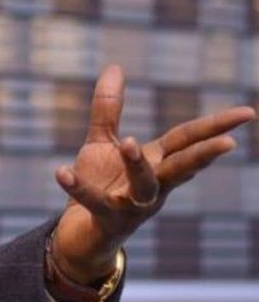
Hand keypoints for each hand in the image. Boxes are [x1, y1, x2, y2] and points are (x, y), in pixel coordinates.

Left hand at [52, 65, 254, 284]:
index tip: (248, 113)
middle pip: (181, 167)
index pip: (189, 139)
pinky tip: (62, 172)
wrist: (80, 235)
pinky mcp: (105, 219)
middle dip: (204, 156)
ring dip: (138, 165)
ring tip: (129, 142)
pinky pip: (93, 202)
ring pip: (143, 186)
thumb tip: (115, 66)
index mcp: (157, 163)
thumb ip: (109, 108)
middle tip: (228, 144)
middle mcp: (152, 186)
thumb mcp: (102, 143)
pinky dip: (79, 188)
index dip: (216, 126)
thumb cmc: (100, 186)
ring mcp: (132, 205)